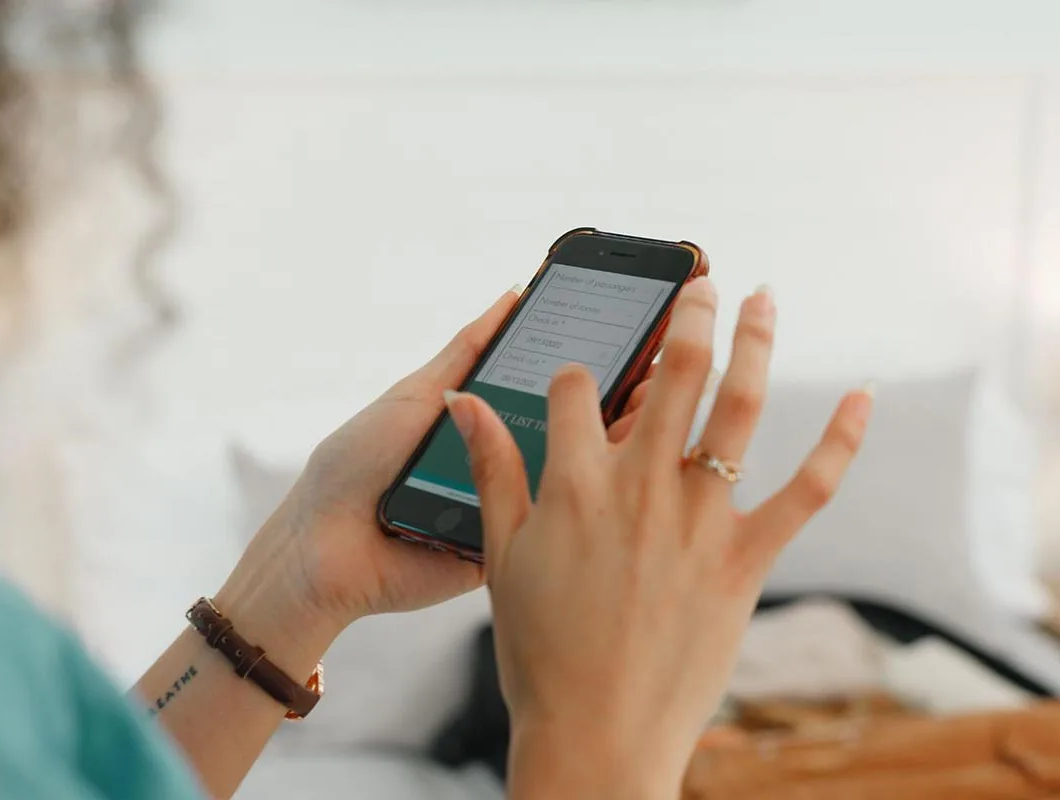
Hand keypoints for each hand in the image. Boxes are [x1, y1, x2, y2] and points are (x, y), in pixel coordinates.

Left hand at [217, 286, 669, 641]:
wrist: (323, 546)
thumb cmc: (356, 465)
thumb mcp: (418, 395)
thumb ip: (467, 354)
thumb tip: (512, 299)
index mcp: (484, 427)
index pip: (552, 391)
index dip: (595, 367)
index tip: (640, 333)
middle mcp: (503, 467)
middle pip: (573, 432)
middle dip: (622, 401)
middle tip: (670, 367)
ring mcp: (509, 511)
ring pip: (572, 478)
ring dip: (619, 448)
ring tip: (666, 407)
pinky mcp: (507, 551)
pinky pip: (550, 524)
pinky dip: (588, 500)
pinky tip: (630, 470)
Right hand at [447, 278, 872, 798]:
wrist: (596, 732)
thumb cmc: (540, 649)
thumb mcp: (500, 554)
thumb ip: (489, 469)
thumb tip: (462, 404)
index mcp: (573, 484)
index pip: (574, 390)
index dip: (572, 376)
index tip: (575, 382)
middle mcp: (641, 488)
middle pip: (673, 373)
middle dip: (688, 314)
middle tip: (702, 279)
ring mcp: (700, 521)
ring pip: (738, 410)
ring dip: (755, 343)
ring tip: (763, 299)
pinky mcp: (745, 560)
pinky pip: (806, 491)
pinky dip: (840, 442)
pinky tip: (861, 397)